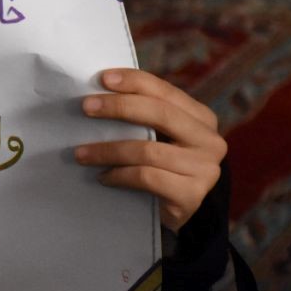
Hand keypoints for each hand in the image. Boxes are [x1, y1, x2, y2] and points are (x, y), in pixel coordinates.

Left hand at [74, 68, 225, 230]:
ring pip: (148, 151)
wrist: (176, 211)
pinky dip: (119, 176)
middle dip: (119, 107)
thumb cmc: (160, 166)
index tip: (103, 78)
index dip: (135, 82)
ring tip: (81, 153)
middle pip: (160, 114)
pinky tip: (102, 177)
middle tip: (85, 107)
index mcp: (201, 118)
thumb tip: (98, 94)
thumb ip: (142, 116)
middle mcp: (210, 141)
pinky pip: (147, 178)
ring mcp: (205, 170)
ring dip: (108, 150)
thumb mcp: (158, 136)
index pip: (166, 92)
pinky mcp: (192, 195)